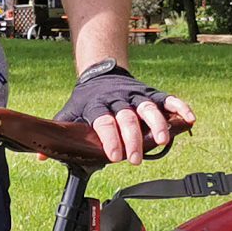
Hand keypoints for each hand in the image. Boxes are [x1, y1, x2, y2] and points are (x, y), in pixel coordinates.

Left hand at [56, 61, 196, 164]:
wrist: (101, 71)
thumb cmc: (87, 99)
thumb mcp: (71, 111)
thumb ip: (62, 131)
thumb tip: (42, 156)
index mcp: (96, 105)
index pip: (103, 121)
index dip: (109, 138)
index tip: (113, 156)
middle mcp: (117, 99)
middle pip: (127, 117)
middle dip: (132, 139)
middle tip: (135, 159)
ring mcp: (135, 94)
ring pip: (148, 108)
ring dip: (157, 124)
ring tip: (162, 141)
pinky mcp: (150, 92)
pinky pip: (166, 98)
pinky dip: (179, 107)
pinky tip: (189, 118)